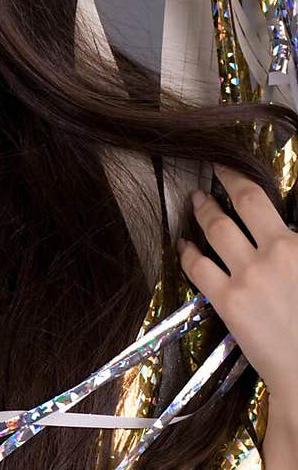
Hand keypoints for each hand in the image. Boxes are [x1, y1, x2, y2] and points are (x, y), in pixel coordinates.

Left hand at [175, 163, 297, 401]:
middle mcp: (274, 252)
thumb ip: (294, 247)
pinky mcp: (228, 301)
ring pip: (216, 230)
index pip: (263, 199)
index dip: (241, 178)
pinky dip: (187, 251)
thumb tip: (282, 233)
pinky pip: (198, 267)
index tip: (231, 168)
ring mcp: (248, 276)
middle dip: (223, 183)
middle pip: (240, 204)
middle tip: (212, 172)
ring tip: (195, 201)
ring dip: (202, 212)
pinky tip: (183, 244)